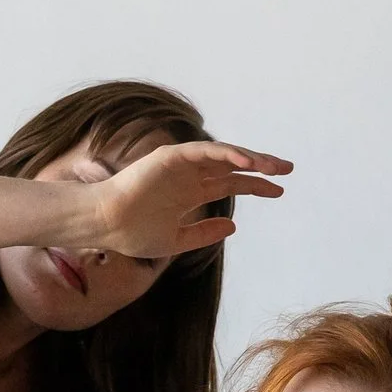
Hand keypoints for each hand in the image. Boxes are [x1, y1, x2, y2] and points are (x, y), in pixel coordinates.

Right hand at [84, 140, 292, 258]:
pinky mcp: (172, 157)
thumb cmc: (132, 234)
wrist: (105, 225)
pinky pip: (206, 151)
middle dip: (261, 167)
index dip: (256, 186)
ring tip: (273, 166)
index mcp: (190, 193)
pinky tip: (247, 163)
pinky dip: (228, 154)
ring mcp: (181, 164)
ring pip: (224, 156)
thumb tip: (233, 225)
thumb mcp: (175, 240)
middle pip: (233, 166)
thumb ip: (203, 233)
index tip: (279, 191)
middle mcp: (189, 175)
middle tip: (287, 170)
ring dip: (250, 158)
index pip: (231, 183)